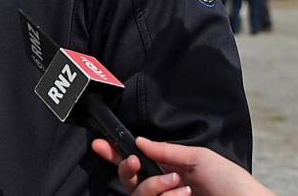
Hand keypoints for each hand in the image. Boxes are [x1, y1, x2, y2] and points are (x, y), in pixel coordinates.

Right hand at [91, 137, 273, 195]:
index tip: (101, 144)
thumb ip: (166, 151)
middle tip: (135, 163)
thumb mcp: (199, 158)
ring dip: (154, 186)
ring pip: (137, 194)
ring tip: (180, 186)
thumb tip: (138, 141)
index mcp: (170, 170)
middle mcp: (164, 188)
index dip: (115, 153)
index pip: (137, 161)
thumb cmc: (231, 183)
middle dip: (127, 168)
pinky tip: (183, 195)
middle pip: (128, 179)